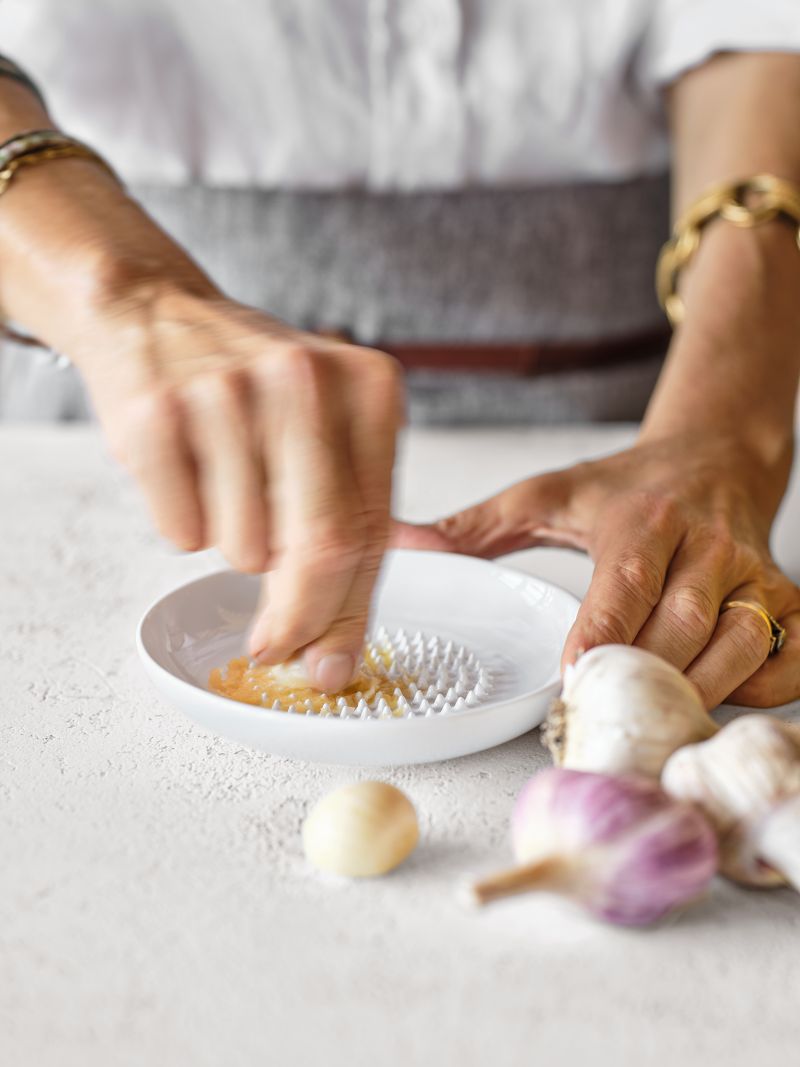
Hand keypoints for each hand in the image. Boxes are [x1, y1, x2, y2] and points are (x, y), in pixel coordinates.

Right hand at [80, 288, 402, 690]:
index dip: (350, 613)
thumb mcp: (324, 435)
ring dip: (234, 548)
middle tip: (273, 646)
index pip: (373, 531)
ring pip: (245, 551)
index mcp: (369, 387)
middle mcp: (306, 381)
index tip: (330, 663)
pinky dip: (184, 527)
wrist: (153, 313)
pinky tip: (185, 470)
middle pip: (321, 549)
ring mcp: (228, 395)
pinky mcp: (158, 416)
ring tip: (224, 483)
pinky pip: (181, 533)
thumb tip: (333, 654)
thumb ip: (347, 531)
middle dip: (298, 621)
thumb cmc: (252, 389)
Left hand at [394, 433, 799, 708]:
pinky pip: (790, 655)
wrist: (715, 457)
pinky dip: (764, 688)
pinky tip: (719, 697)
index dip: (603, 636)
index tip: (575, 679)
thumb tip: (400, 546)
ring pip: (741, 644)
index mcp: (640, 519)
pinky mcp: (786, 594)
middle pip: (682, 626)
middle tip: (602, 722)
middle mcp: (704, 545)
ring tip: (653, 721)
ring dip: (700, 691)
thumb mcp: (545, 495)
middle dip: (643, 680)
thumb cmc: (625, 488)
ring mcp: (751, 572)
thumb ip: (472, 528)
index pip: (625, 583)